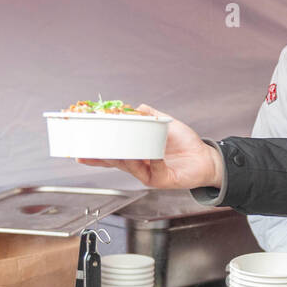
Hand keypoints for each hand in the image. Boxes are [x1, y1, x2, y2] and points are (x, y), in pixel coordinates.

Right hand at [78, 106, 223, 188]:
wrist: (206, 158)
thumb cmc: (187, 144)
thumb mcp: (166, 124)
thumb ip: (150, 115)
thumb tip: (134, 108)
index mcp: (137, 153)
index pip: (113, 152)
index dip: (96, 152)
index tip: (80, 148)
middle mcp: (140, 165)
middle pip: (115, 161)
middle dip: (100, 157)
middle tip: (86, 151)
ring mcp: (149, 174)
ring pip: (130, 166)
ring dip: (123, 157)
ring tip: (116, 148)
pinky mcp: (161, 179)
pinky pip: (153, 169)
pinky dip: (153, 160)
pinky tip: (154, 154)